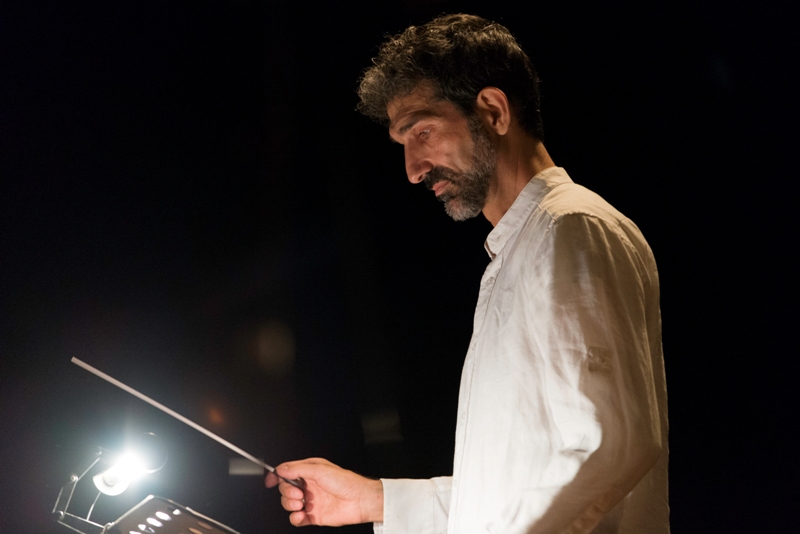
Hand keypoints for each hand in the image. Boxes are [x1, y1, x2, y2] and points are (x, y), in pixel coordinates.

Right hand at [265, 458, 383, 526]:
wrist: (359, 500)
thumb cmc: (346, 482)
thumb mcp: (319, 470)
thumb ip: (297, 469)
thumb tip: (281, 469)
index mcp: (310, 471)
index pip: (287, 472)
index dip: (276, 476)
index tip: (269, 482)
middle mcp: (309, 485)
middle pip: (285, 489)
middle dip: (287, 492)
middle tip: (298, 494)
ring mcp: (310, 501)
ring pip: (289, 504)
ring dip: (290, 505)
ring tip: (301, 504)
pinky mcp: (313, 515)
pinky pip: (296, 519)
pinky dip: (295, 518)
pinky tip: (301, 515)